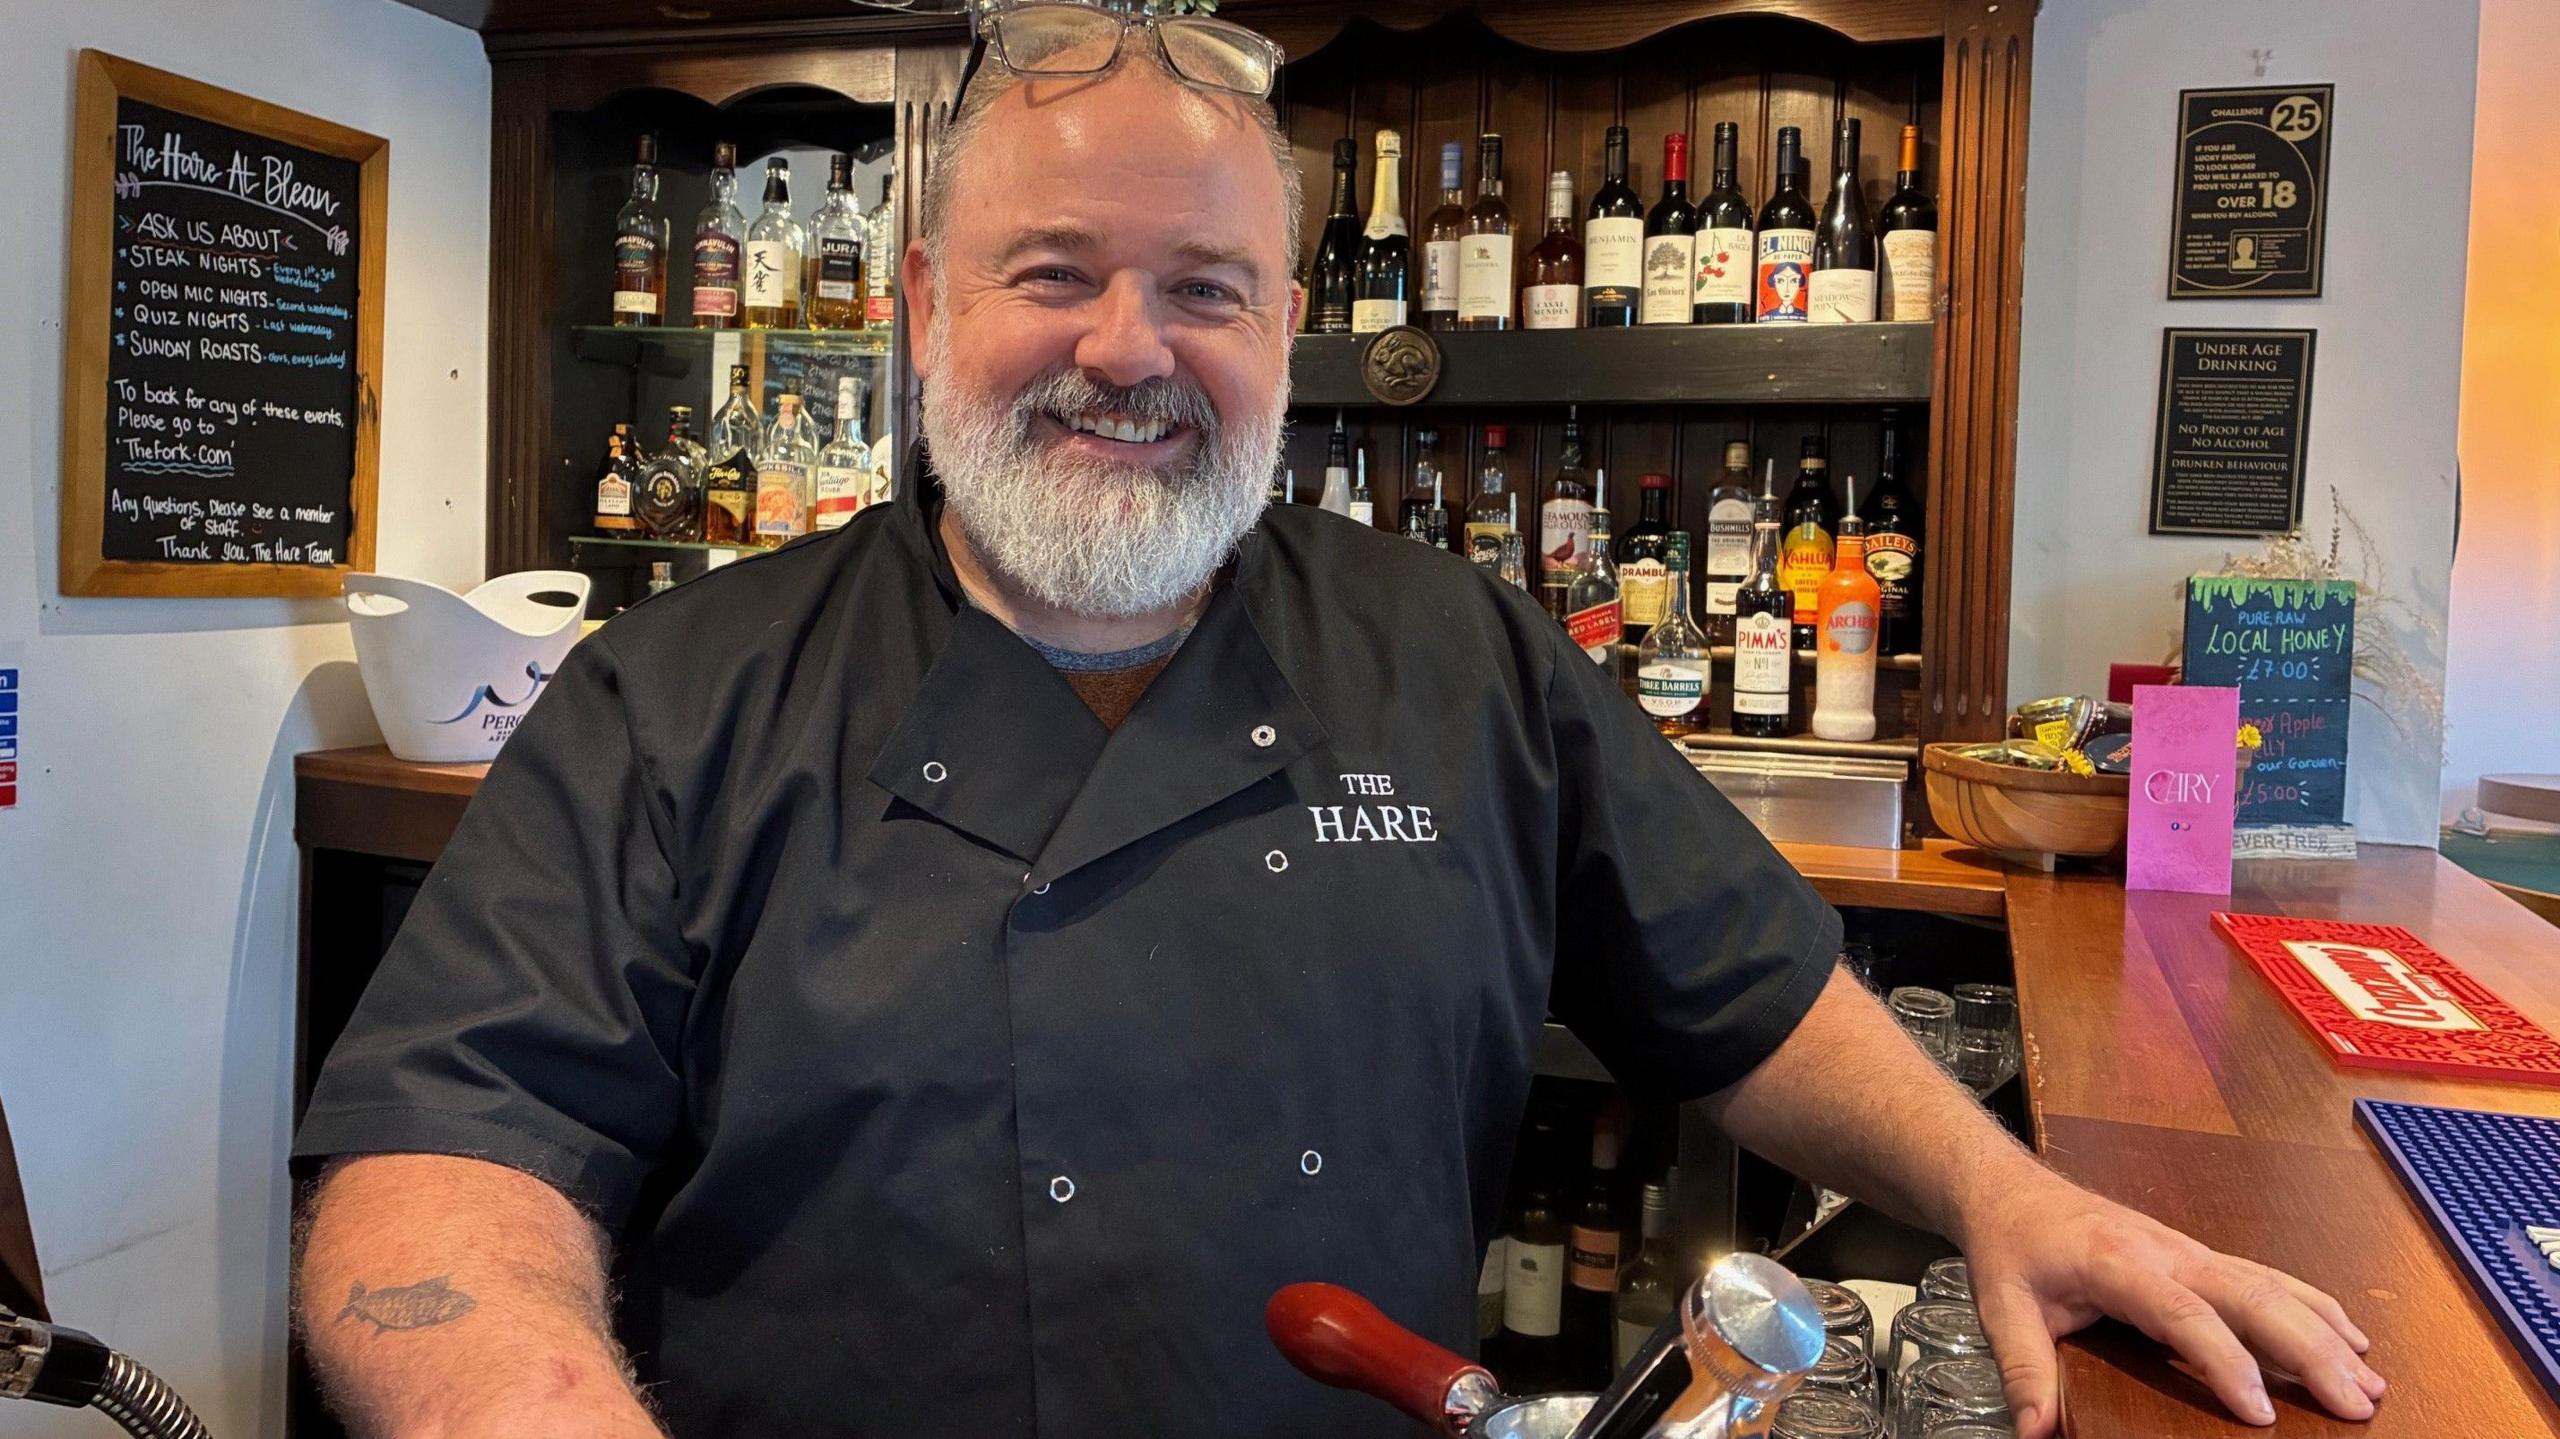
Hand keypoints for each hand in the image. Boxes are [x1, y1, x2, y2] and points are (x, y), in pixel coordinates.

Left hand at [1958, 1169, 2384, 1435]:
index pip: (2183, 1314)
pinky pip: (2267, 1277)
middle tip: (2354, 1402)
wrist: (2012, 1190)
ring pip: (2271, 1285)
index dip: (2225, 1361)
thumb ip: (2022, 1367)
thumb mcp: (2000, 1306)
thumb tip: (2035, 1432)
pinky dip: (2313, 1305)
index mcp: (2117, 1262)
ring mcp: (2190, 1250)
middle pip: (2251, 1295)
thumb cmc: (2012, 1248)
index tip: (2260, 1411)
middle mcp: (2167, 1252)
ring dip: (2324, 1331)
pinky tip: (2351, 1336)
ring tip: (2370, 1381)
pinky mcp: (2201, 1256)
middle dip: (2308, 1349)